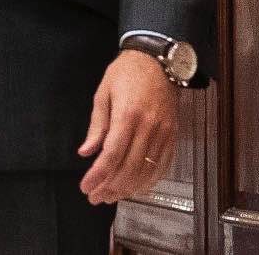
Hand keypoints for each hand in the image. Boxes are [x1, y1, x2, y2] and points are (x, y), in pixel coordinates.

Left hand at [78, 49, 177, 203]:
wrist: (158, 60)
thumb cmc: (126, 73)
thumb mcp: (103, 93)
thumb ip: (96, 125)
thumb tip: (85, 152)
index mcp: (127, 115)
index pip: (111, 154)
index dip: (98, 175)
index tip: (86, 187)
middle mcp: (148, 127)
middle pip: (129, 167)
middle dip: (110, 187)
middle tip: (95, 198)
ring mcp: (164, 133)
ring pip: (147, 170)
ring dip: (128, 188)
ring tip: (111, 196)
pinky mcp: (173, 135)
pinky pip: (163, 164)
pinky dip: (149, 180)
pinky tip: (136, 188)